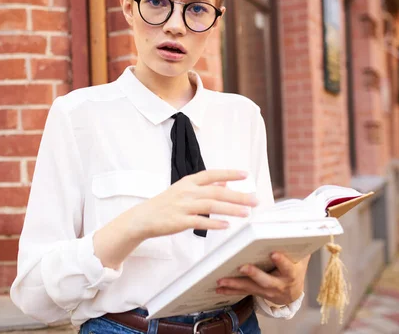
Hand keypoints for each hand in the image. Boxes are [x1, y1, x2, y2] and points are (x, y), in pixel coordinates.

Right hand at [127, 170, 257, 240]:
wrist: (143, 217)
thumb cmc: (166, 204)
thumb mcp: (184, 190)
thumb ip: (205, 187)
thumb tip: (226, 183)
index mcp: (188, 182)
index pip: (212, 174)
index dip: (229, 173)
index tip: (246, 175)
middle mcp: (187, 191)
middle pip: (217, 191)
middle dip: (238, 196)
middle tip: (254, 200)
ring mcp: (183, 206)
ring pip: (211, 205)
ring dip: (230, 209)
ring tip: (246, 213)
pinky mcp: (179, 221)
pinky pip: (200, 222)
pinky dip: (214, 223)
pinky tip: (226, 225)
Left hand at [216, 253, 309, 305]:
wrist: (292, 292)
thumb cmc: (295, 269)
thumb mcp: (299, 258)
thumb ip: (294, 244)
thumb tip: (287, 224)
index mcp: (290, 274)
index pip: (287, 268)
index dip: (281, 262)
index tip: (274, 254)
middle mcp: (278, 284)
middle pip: (265, 280)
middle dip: (254, 274)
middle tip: (243, 267)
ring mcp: (266, 291)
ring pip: (250, 287)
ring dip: (235, 284)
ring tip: (222, 280)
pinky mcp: (256, 292)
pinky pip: (242, 291)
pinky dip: (230, 290)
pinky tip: (219, 288)